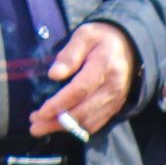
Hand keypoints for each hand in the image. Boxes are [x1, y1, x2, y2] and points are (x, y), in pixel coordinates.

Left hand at [30, 21, 136, 139]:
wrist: (131, 48)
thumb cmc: (102, 39)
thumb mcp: (84, 36)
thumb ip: (69, 54)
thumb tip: (53, 75)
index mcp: (103, 68)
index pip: (80, 90)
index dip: (60, 103)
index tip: (41, 111)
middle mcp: (112, 89)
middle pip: (83, 111)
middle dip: (57, 121)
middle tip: (34, 126)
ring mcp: (115, 101)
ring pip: (89, 121)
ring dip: (65, 127)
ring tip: (42, 127)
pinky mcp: (114, 107)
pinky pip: (97, 123)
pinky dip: (78, 128)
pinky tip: (61, 126)